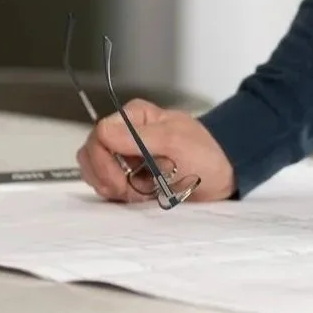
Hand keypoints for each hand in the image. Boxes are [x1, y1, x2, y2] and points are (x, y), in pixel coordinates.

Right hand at [75, 100, 237, 204]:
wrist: (222, 174)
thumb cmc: (206, 154)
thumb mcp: (176, 141)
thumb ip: (140, 137)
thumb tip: (105, 132)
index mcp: (134, 117)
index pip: (99, 135)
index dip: (105, 162)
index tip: (122, 180)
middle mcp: (124, 134)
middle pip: (90, 154)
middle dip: (106, 177)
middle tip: (128, 190)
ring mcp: (124, 156)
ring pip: (94, 172)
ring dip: (112, 188)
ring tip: (138, 192)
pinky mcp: (127, 176)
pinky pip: (106, 186)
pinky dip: (118, 195)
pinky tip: (137, 195)